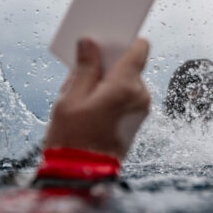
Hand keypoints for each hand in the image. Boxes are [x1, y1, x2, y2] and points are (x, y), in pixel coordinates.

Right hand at [44, 38, 151, 159]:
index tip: (109, 37)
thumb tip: (90, 43)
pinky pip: (126, 96)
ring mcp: (141, 108)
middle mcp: (141, 95)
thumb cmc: (73, 138)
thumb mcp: (71, 98)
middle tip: (79, 74)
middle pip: (129, 65)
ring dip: (105, 82)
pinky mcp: (137, 119)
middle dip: (106, 65)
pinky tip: (88, 106)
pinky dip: (110, 94)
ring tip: (79, 96)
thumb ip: (84, 67)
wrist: (81, 175)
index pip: (139, 48)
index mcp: (127, 85)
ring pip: (125, 81)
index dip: (124, 40)